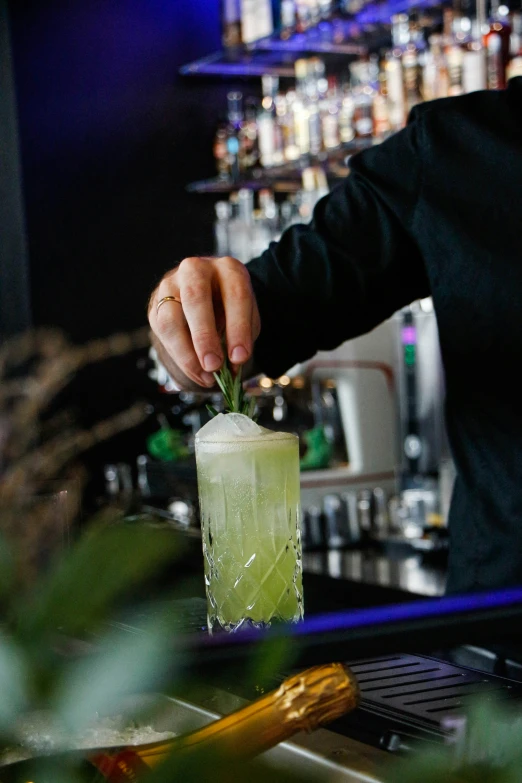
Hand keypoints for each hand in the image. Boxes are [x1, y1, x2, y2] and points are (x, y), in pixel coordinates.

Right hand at [148, 256, 260, 389]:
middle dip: (204, 336)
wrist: (207, 295)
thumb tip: (231, 367)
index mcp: (228, 269)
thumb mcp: (246, 316)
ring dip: (187, 352)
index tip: (240, 357)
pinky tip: (195, 372)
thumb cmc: (230, 307)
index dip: (238, 328)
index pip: (235, 294)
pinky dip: (180, 357)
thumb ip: (241, 337)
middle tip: (214, 366)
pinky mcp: (155, 304)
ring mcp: (171, 284)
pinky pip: (162, 332)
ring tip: (205, 376)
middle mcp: (196, 269)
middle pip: (195, 298)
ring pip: (171, 318)